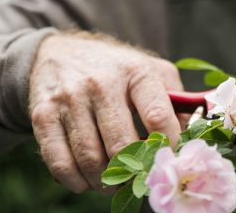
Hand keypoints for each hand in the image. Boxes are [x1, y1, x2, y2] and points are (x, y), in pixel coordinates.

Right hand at [28, 31, 183, 193]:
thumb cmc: (116, 68)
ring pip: (90, 158)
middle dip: (134, 171)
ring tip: (113, 184)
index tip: (168, 158)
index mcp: (136, 72)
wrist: (59, 51)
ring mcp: (70, 99)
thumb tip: (192, 136)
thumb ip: (176, 100)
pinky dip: (74, 181)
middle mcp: (101, 83)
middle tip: (138, 180)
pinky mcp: (43, 114)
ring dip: (104, 182)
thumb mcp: (151, 70)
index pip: (159, 116)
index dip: (168, 146)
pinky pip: (58, 161)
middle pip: (121, 144)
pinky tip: (85, 181)